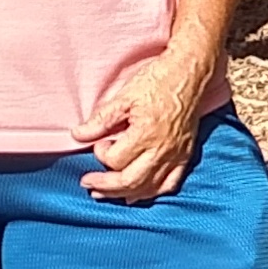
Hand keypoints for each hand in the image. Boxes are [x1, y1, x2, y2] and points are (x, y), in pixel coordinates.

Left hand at [79, 47, 218, 201]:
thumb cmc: (158, 80)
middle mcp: (162, 149)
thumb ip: (101, 120)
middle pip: (130, 181)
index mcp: (146, 134)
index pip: (116, 159)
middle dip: (105, 186)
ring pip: (148, 188)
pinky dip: (153, 193)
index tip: (99, 142)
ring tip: (105, 194)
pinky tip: (138, 194)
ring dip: (124, 194)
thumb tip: (77, 135)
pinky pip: (170, 184)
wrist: (190, 74)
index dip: (101, 153)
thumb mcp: (124, 96)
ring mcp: (176, 155)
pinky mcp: (185, 155)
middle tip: (87, 183)